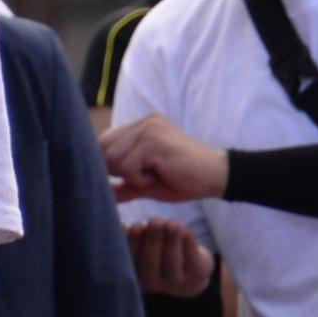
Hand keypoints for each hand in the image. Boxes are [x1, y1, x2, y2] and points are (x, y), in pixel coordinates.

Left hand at [103, 114, 229, 203]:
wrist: (215, 176)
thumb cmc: (184, 180)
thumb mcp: (148, 183)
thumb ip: (125, 185)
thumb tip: (103, 194)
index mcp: (142, 126)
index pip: (105, 142)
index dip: (109, 164)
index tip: (131, 177)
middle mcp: (144, 122)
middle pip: (104, 150)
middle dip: (119, 171)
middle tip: (148, 176)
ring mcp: (149, 128)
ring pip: (113, 160)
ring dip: (131, 177)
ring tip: (156, 174)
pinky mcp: (153, 140)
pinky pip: (128, 168)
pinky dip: (140, 180)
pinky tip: (161, 175)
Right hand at [127, 218, 215, 299]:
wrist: (191, 275)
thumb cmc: (161, 254)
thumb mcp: (146, 248)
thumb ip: (134, 238)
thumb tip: (120, 226)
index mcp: (137, 274)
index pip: (132, 258)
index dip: (134, 242)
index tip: (137, 226)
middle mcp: (154, 283)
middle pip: (151, 261)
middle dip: (153, 239)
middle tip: (156, 220)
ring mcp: (177, 281)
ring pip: (172, 260)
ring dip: (171, 239)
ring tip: (172, 223)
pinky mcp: (196, 274)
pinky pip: (191, 257)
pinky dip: (188, 241)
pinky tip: (186, 230)